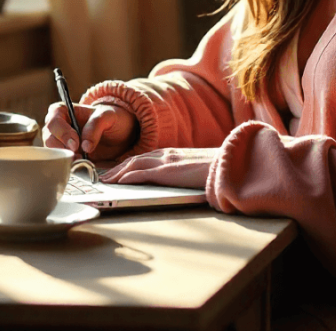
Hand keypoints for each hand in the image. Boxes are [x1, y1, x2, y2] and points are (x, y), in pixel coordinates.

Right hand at [43, 102, 137, 161]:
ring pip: (53, 153)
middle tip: (79, 155)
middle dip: (63, 149)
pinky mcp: (66, 155)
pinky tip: (80, 164)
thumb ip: (95, 126)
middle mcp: (57, 127)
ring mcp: (60, 142)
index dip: (62, 133)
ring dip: (66, 158)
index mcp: (62, 111)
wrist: (118, 133)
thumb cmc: (110, 118)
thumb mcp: (107, 116)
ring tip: (82, 159)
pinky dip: (69, 165)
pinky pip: (60, 162)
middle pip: (49, 139)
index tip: (76, 144)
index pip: (53, 121)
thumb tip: (85, 146)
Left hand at [99, 147, 215, 188]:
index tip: (117, 170)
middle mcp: (167, 154)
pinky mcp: (169, 172)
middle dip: (117, 168)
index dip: (128, 163)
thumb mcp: (197, 168)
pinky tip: (119, 183)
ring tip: (105, 181)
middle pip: (135, 159)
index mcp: (173, 153)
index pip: (145, 157)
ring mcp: (167, 162)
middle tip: (104, 177)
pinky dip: (128, 177)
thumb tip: (180, 180)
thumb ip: (185, 171)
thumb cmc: (218, 168)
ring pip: (134, 165)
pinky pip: (143, 174)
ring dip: (117, 173)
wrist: (232, 163)